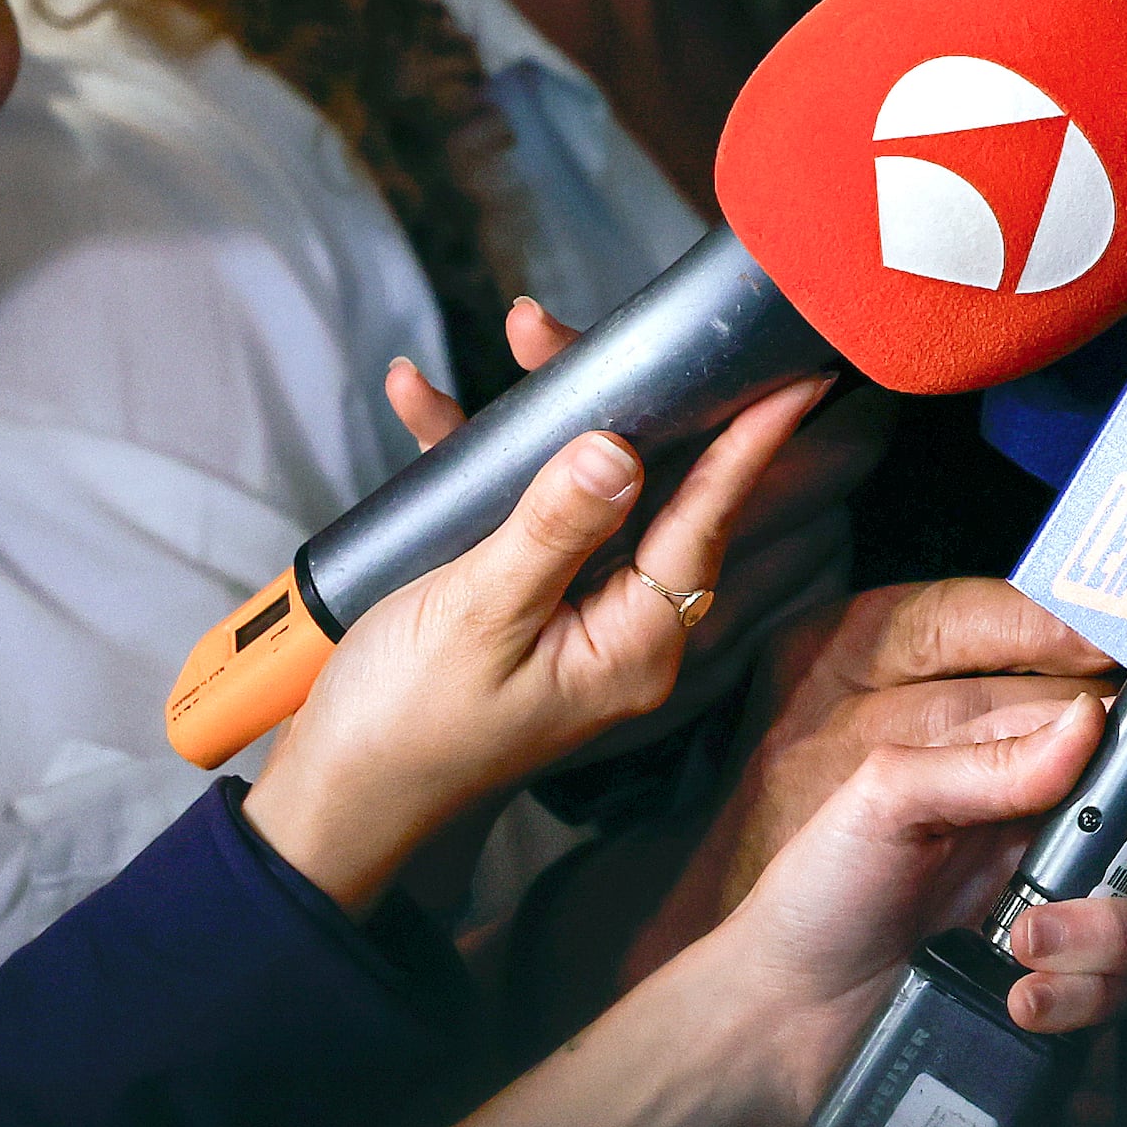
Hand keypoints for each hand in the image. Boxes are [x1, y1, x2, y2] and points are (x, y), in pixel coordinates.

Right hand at [241, 371, 831, 913]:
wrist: (330, 798)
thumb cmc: (403, 724)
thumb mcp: (477, 615)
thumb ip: (553, 528)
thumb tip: (621, 448)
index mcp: (634, 641)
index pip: (708, 522)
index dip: (751, 443)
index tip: (796, 376)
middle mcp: (623, 622)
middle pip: (655, 485)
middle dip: (624, 397)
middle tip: (592, 328)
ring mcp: (574, 606)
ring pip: (587, 483)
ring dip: (543, 411)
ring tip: (519, 334)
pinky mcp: (521, 594)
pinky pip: (518, 507)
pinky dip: (477, 457)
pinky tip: (424, 402)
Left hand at [628, 577, 1126, 989]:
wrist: (778, 1028)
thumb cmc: (814, 897)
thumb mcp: (884, 800)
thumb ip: (984, 760)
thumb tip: (1090, 721)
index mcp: (1022, 775)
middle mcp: (1059, 842)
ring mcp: (1068, 922)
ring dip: (1112, 932)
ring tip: (1025, 946)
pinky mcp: (1063, 997)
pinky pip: (1122, 995)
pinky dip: (1083, 998)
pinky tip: (1019, 1000)